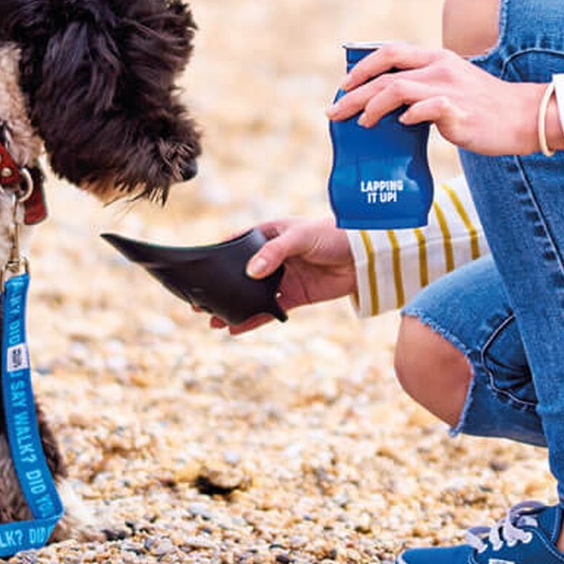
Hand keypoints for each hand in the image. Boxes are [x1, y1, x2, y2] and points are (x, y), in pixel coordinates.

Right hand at [211, 217, 355, 334]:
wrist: (364, 255)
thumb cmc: (332, 234)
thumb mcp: (300, 237)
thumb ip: (274, 252)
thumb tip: (250, 271)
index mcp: (268, 234)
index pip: (236, 245)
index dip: (219, 256)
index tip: (201, 269)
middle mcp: (271, 257)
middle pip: (240, 274)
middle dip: (221, 288)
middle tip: (199, 302)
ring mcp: (282, 278)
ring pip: (251, 295)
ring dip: (234, 307)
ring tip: (213, 320)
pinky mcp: (294, 296)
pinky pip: (269, 310)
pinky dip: (254, 320)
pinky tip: (237, 329)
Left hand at [325, 41, 554, 156]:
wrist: (524, 117)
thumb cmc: (484, 107)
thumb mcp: (452, 84)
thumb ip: (424, 87)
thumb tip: (391, 107)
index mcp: (436, 59)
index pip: (390, 52)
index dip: (363, 66)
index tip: (344, 85)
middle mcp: (439, 68)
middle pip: (385, 74)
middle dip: (354, 93)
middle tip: (335, 112)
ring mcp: (448, 88)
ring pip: (397, 89)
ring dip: (372, 106)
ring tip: (361, 123)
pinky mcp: (458, 111)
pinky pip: (425, 110)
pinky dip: (408, 116)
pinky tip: (400, 125)